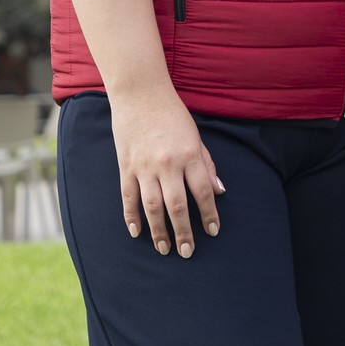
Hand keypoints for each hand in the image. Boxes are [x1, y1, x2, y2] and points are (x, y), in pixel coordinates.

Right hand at [108, 84, 223, 257]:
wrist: (140, 93)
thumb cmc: (173, 115)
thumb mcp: (196, 136)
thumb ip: (207, 165)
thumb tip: (219, 192)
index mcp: (189, 155)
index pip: (203, 192)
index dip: (210, 214)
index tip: (213, 231)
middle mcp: (168, 163)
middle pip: (178, 206)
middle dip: (184, 232)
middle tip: (187, 252)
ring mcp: (144, 166)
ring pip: (152, 207)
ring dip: (159, 231)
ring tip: (164, 249)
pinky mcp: (125, 166)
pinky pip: (128, 197)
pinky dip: (131, 216)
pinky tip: (136, 232)